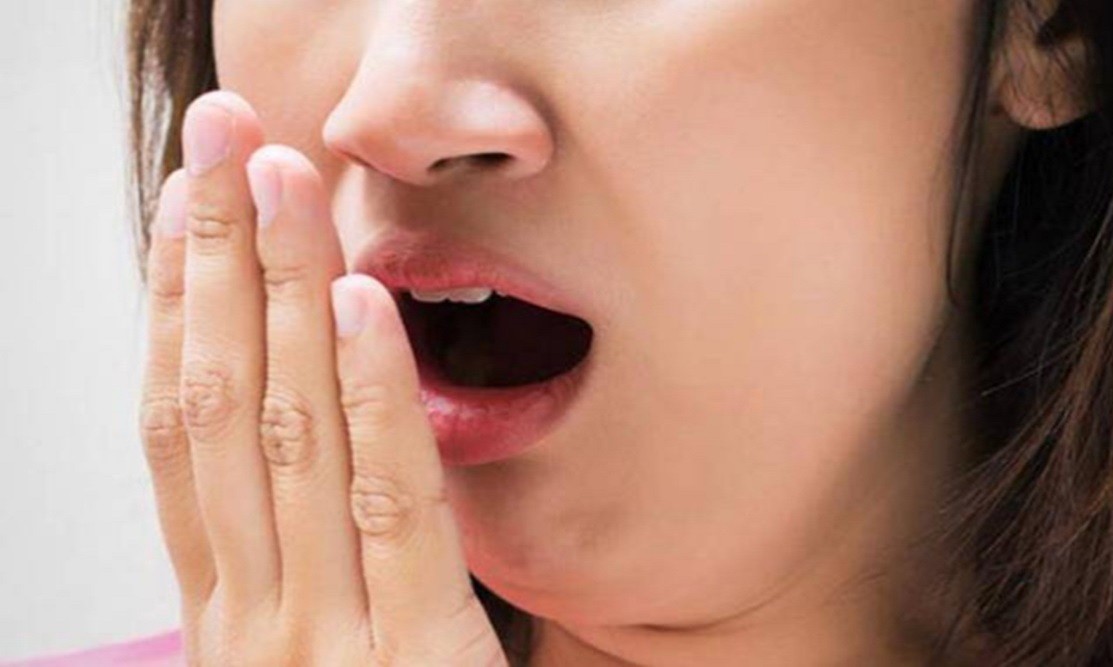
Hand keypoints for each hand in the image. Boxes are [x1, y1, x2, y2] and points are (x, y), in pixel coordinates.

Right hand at [138, 90, 506, 665]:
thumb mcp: (316, 658)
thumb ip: (306, 565)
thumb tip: (301, 436)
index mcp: (227, 616)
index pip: (177, 432)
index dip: (167, 309)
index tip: (181, 207)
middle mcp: (251, 619)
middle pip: (213, 407)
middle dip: (211, 264)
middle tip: (220, 142)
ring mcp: (320, 641)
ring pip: (281, 437)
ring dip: (274, 296)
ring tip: (275, 182)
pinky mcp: (413, 662)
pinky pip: (387, 507)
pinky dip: (368, 398)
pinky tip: (355, 304)